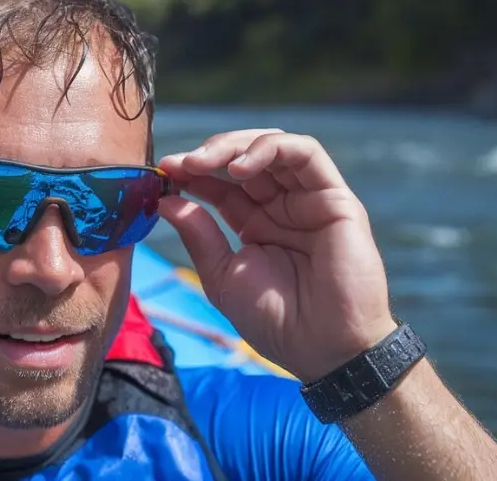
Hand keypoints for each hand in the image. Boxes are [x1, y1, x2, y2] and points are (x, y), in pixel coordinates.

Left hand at [157, 129, 396, 382]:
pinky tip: (239, 167)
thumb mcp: (223, 276)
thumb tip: (165, 198)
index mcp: (254, 223)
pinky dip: (270, 148)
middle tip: (179, 164)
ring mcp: (308, 199)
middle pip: (243, 158)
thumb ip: (198, 235)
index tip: (162, 172)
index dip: (191, 173)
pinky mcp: (334, 198)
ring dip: (234, 145)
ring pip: (273, 146)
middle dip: (208, 154)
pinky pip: (306, 153)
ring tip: (203, 162)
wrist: (323, 350)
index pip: (220, 184)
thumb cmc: (276, 321)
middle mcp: (281, 206)